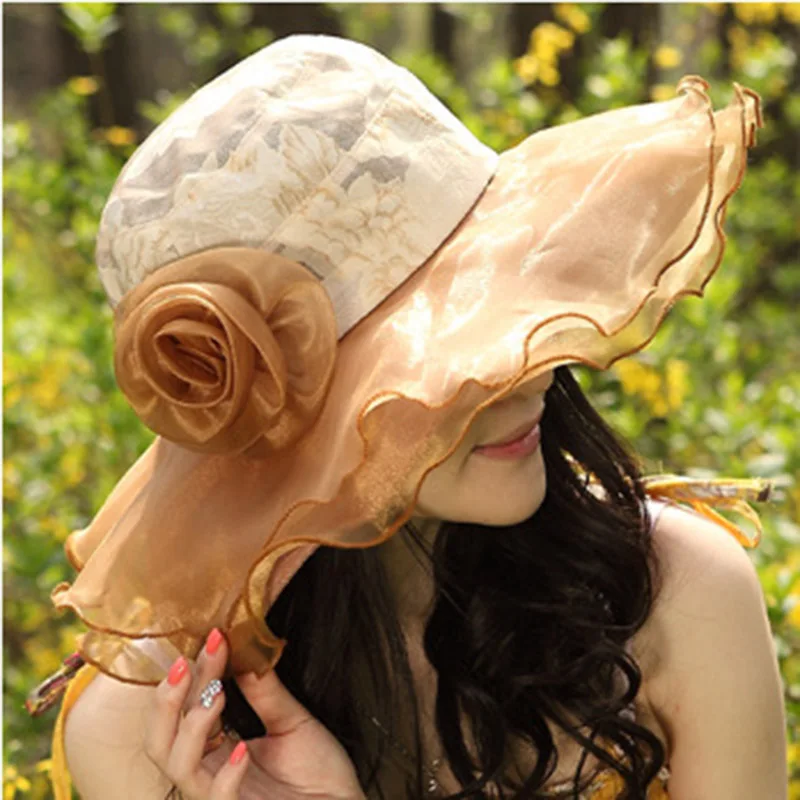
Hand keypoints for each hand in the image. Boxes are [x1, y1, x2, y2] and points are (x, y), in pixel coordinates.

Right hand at [144, 629, 365, 799]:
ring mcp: (221, 796)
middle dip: (167, 700)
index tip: (215, 637)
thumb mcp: (292, 722)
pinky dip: (226, 774)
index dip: (198, 672)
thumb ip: (265, 692)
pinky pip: (217, 799)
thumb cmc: (319, 775)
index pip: (190, 707)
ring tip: (217, 695)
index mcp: (218, 750)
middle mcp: (210, 773)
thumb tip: (248, 649)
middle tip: (186, 663)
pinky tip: (243, 750)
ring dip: (192, 726)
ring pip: (178, 767)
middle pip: (161, 740)